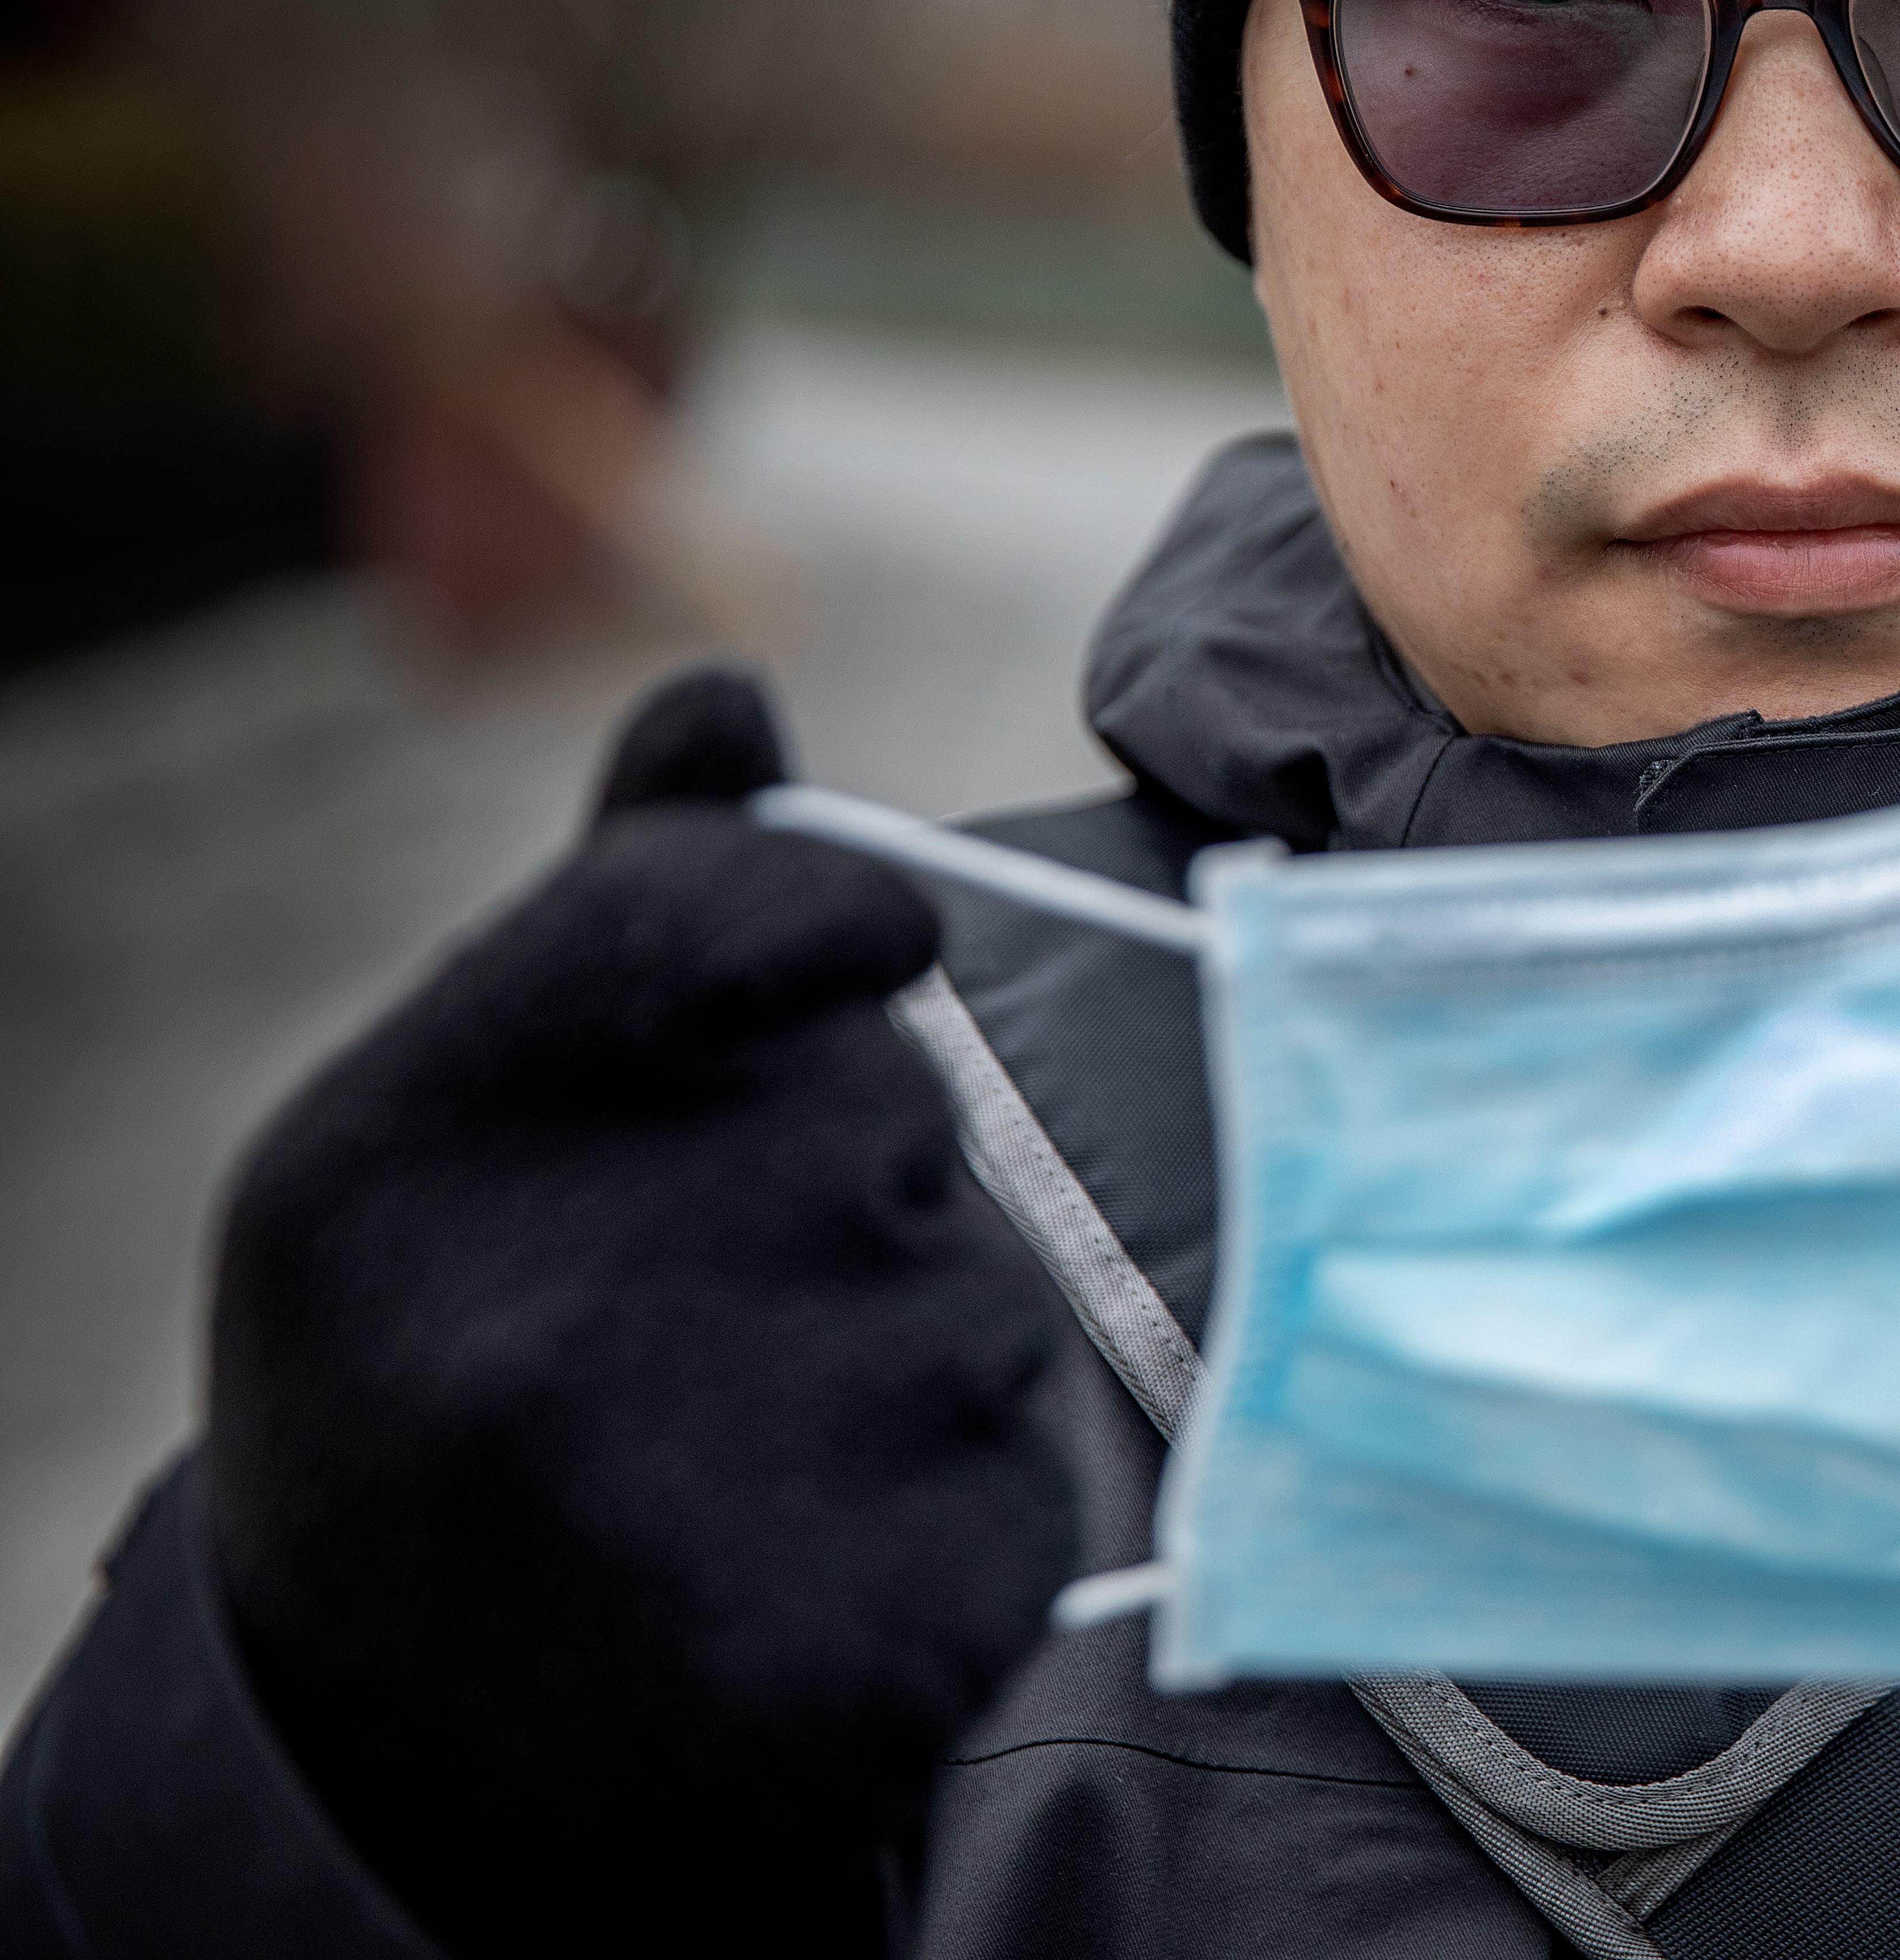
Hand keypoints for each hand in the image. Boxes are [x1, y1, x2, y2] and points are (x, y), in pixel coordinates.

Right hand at [203, 668, 1076, 1959]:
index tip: (880, 945)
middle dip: (866, 1169)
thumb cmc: (459, 1312)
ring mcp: (697, 1517)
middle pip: (891, 1116)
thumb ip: (631, 902)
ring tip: (756, 1432)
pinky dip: (964, 1500)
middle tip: (724, 1280)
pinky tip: (823, 1546)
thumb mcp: (473, 1101)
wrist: (388, 1691)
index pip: (727, 920)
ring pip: (987, 1303)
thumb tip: (727, 694)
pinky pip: (1024, 1484)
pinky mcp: (857, 1656)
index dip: (847, 914)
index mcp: (404, 1159)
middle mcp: (535, 1336)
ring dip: (925, 1339)